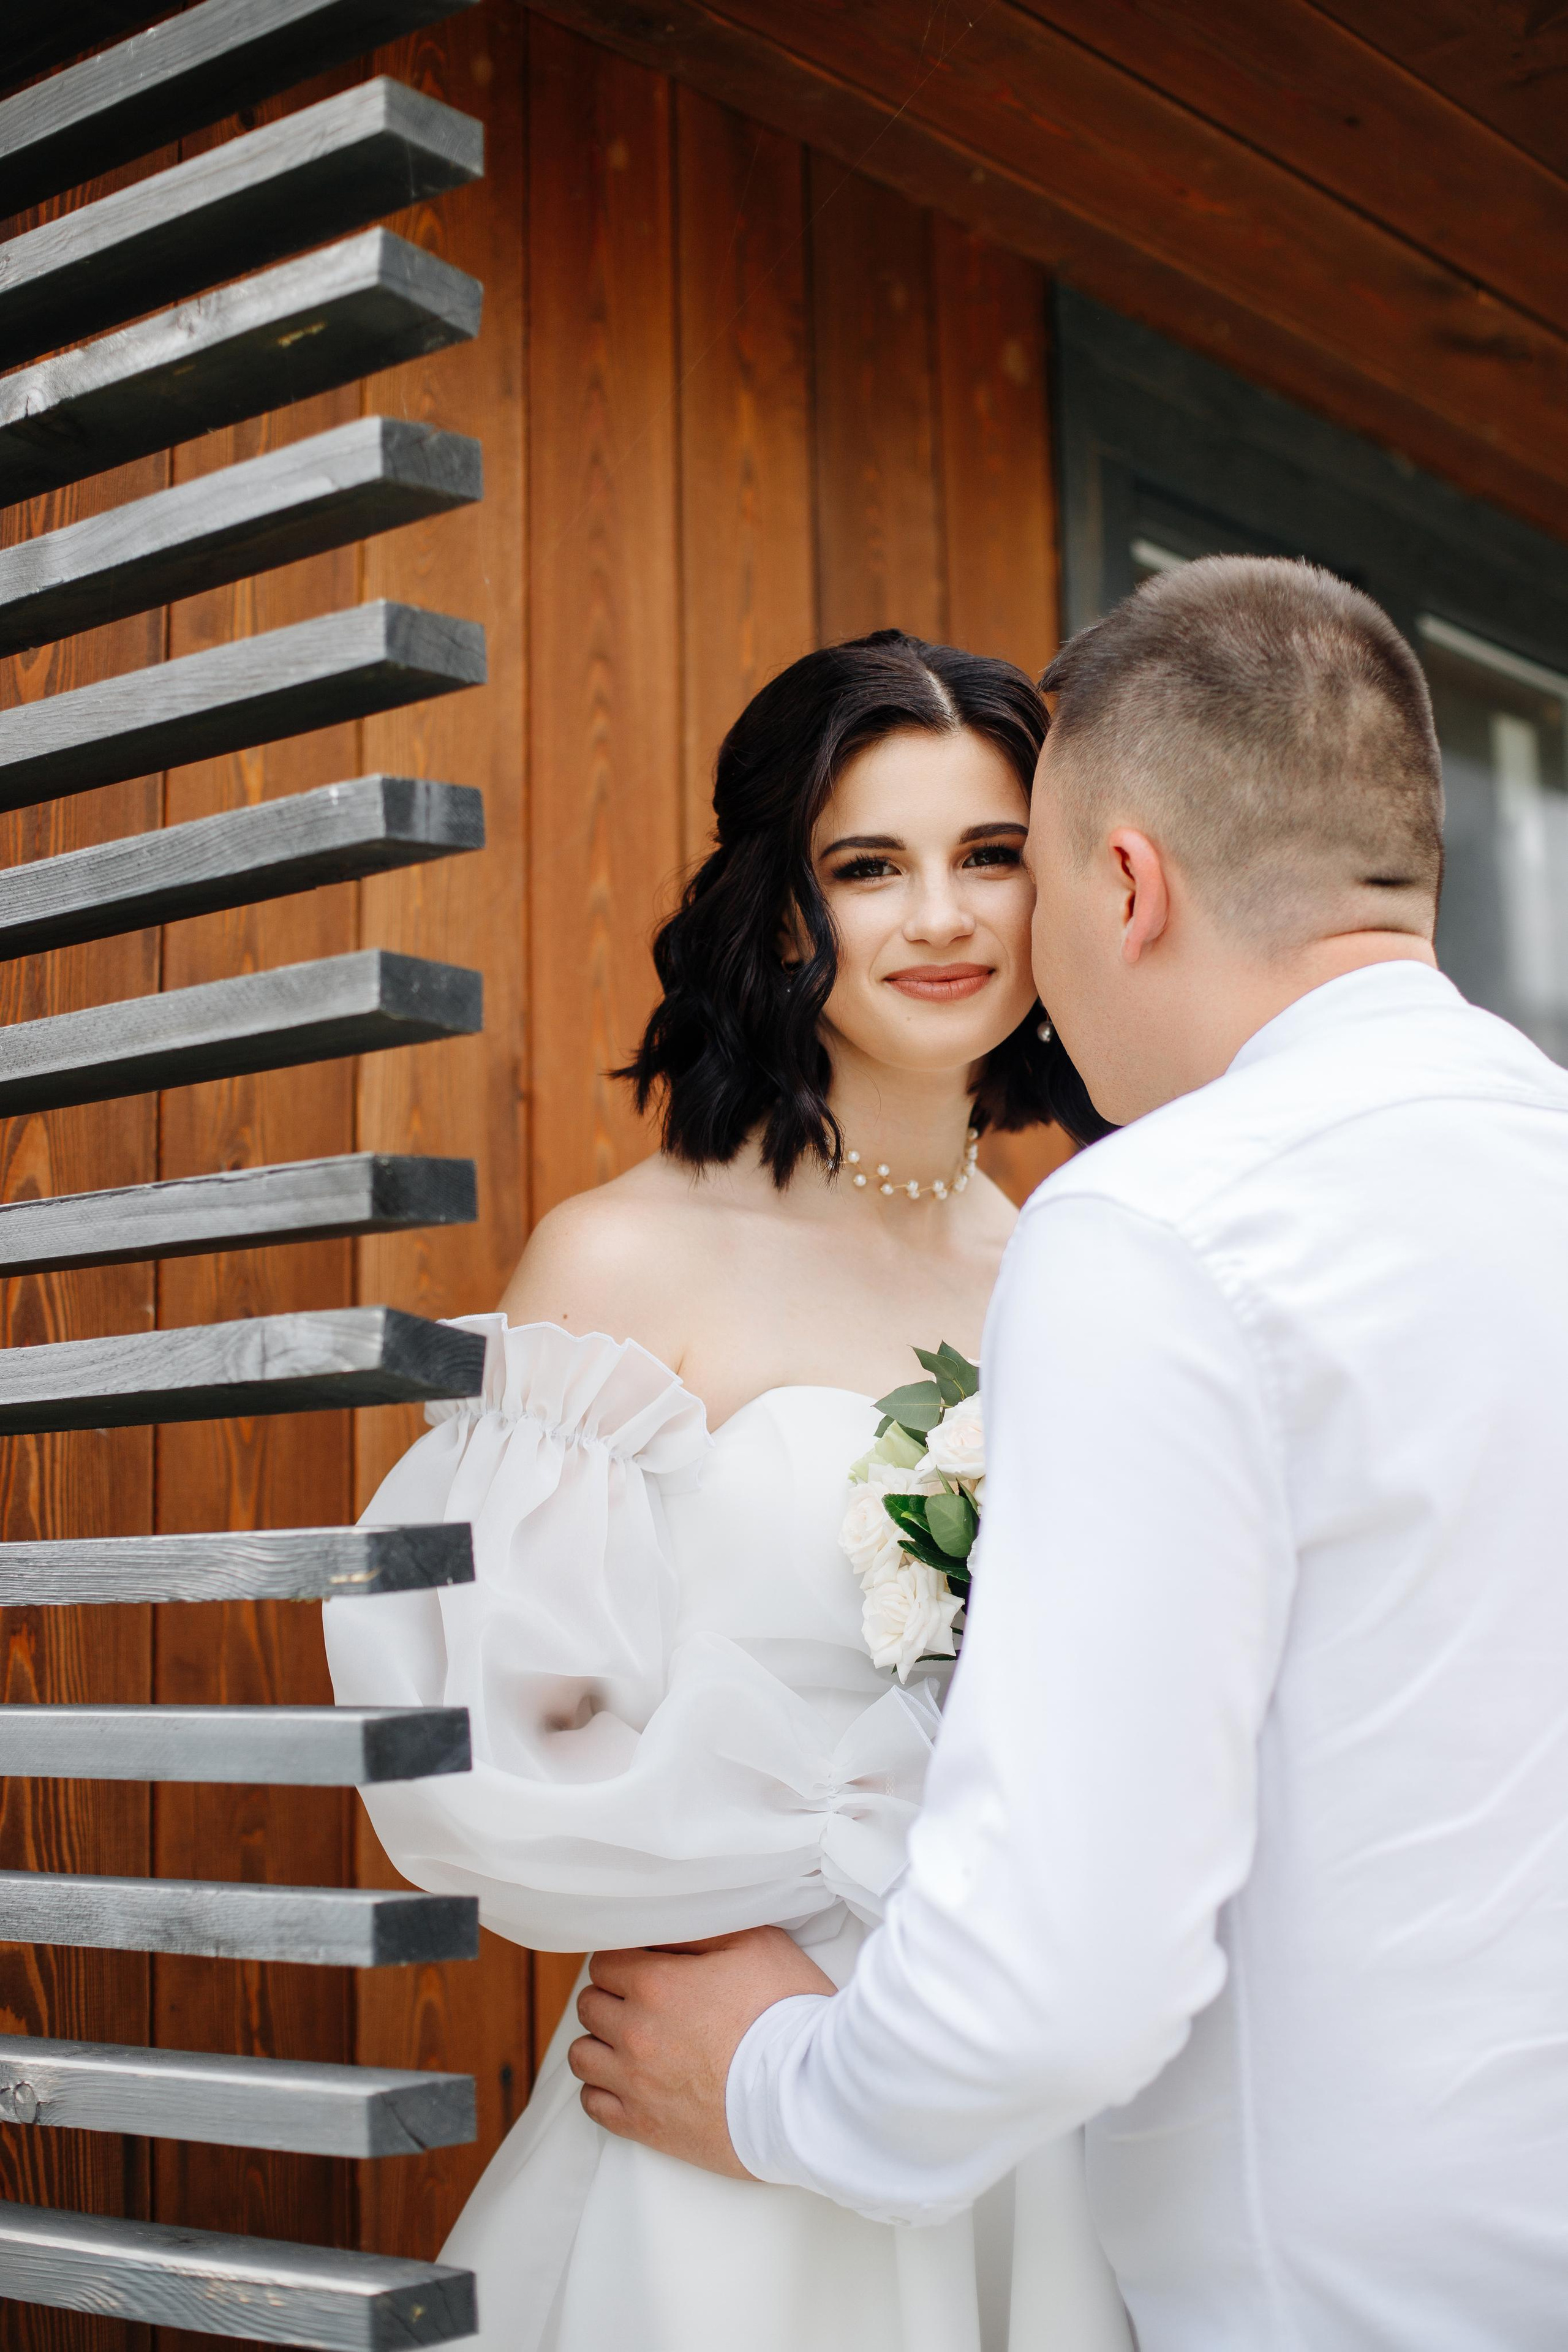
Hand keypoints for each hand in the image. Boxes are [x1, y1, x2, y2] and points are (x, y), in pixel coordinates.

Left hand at [569, 1927, 834, 2176]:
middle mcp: (635, 2032)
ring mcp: (635, 2083)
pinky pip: (592, 2106)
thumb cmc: (787, 2012)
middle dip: (611, 1997)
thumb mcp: (755, 1943)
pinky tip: (628, 2082)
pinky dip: (602, 2090)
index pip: (604, 1962)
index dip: (626, 1961)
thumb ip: (701, 1929)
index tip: (646, 1967)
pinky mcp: (645, 2125)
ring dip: (600, 2043)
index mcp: (656, 1984)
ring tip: (631, 2042)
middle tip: (643, 2002)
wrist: (806, 2093)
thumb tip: (665, 1924)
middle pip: (589, 2005)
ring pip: (581, 2056)